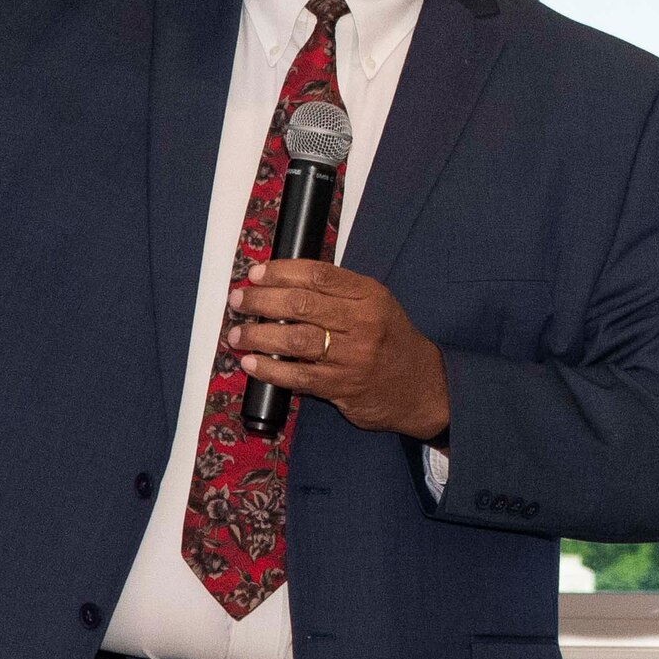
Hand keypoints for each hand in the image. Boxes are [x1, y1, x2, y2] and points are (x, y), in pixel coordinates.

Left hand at [227, 258, 449, 440]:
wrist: (421, 386)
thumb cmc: (389, 340)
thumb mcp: (375, 304)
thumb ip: (337, 292)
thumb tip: (280, 281)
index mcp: (369, 295)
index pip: (318, 275)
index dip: (281, 271)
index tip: (256, 274)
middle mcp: (363, 323)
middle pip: (301, 304)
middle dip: (261, 300)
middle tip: (238, 300)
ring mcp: (353, 357)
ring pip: (296, 340)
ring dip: (258, 335)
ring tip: (237, 333)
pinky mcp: (344, 388)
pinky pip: (299, 377)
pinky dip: (270, 369)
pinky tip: (251, 363)